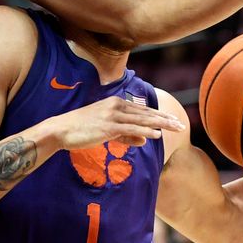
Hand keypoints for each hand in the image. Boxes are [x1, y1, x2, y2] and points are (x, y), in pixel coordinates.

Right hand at [51, 96, 184, 148]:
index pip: (142, 109)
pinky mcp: (108, 126)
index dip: (159, 115)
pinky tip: (157, 134)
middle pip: (146, 112)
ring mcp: (112, 115)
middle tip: (181, 124)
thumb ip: (126, 135)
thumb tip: (145, 139)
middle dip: (166, 119)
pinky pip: (131, 128)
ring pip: (142, 119)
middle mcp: (116, 106)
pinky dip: (146, 130)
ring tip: (176, 128)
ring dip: (161, 124)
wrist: (61, 130)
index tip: (173, 120)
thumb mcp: (106, 131)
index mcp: (115, 103)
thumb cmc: (81, 130)